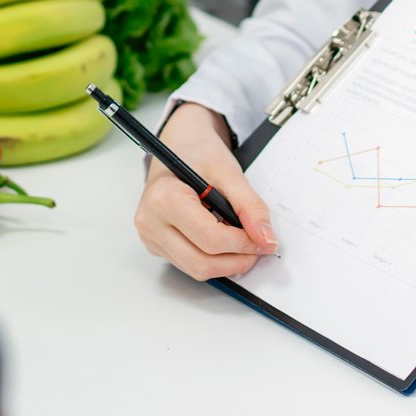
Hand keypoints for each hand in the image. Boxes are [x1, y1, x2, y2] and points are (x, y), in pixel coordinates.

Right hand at [134, 103, 278, 279]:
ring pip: (196, 270)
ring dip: (226, 263)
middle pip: (201, 263)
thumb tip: (265, 238)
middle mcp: (150, 222)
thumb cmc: (199, 153)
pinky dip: (213, 259)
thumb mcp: (229, 172)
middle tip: (259, 248)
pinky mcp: (157, 246)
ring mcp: (151, 237)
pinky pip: (189, 265)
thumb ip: (250, 206)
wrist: (179, 145)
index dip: (243, 244)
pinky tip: (224, 240)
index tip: (265, 240)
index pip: (210, 239)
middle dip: (237, 261)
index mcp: (163, 199)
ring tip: (243, 242)